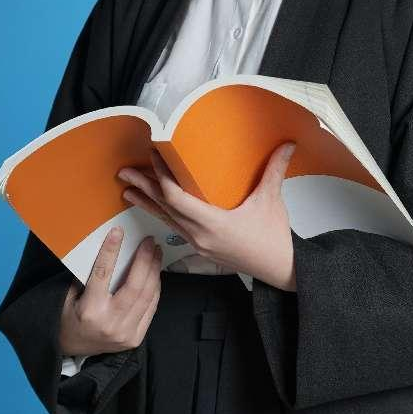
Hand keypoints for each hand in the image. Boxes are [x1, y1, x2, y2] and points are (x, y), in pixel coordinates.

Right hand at [58, 228, 163, 357]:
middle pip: (134, 286)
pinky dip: (155, 288)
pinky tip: (155, 273)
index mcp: (89, 310)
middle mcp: (109, 323)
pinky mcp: (135, 339)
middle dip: (144, 259)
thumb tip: (109, 248)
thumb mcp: (70, 295)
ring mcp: (124, 333)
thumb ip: (87, 275)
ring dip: (154, 271)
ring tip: (156, 252)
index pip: (102, 274)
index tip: (118, 232)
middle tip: (149, 241)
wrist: (73, 349)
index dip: (111, 251)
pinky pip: (151, 307)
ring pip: (147, 296)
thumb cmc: (70, 316)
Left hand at [116, 142, 297, 291]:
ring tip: (127, 189)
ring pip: (165, 219)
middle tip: (125, 171)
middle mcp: (199, 235)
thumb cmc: (273, 239)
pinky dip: (160, 214)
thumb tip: (287, 144)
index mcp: (213, 223)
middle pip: (164, 208)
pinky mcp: (200, 246)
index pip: (176, 198)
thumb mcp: (272, 200)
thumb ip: (276, 170)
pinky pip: (173, 227)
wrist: (278, 269)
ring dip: (146, 202)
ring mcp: (198, 243)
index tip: (153, 156)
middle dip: (143, 187)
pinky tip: (153, 207)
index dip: (161, 176)